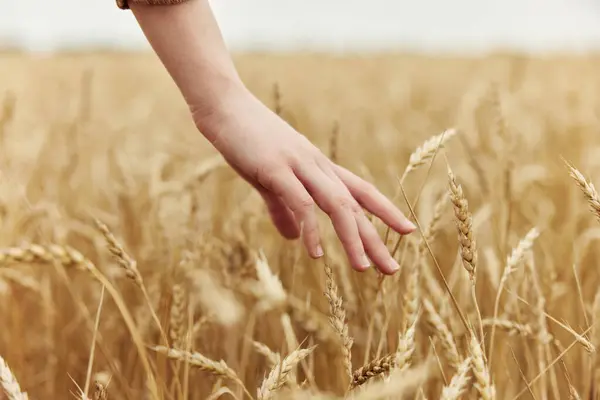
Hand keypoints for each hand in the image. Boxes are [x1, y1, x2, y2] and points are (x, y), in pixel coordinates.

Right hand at [192, 87, 415, 274]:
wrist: (223, 106)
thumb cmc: (246, 141)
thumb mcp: (268, 180)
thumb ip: (282, 209)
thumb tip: (295, 238)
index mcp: (317, 168)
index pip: (361, 191)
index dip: (385, 211)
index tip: (407, 231)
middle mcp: (316, 166)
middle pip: (354, 204)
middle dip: (375, 238)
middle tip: (392, 269)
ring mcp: (298, 165)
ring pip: (336, 204)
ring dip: (352, 237)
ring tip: (363, 268)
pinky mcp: (276, 168)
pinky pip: (301, 202)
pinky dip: (311, 228)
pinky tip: (316, 253)